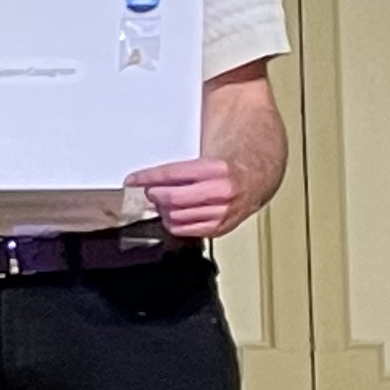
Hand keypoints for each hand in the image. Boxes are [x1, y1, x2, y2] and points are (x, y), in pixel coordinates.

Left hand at [125, 157, 242, 239]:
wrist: (256, 179)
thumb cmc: (228, 169)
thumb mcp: (206, 160)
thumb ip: (179, 169)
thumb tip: (149, 175)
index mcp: (216, 169)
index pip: (173, 174)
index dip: (147, 178)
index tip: (133, 180)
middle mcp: (222, 191)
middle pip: (173, 198)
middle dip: (155, 195)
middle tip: (151, 191)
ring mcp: (222, 212)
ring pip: (176, 216)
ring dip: (163, 210)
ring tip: (164, 202)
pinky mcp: (219, 228)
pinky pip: (185, 230)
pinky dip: (173, 223)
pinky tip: (173, 215)